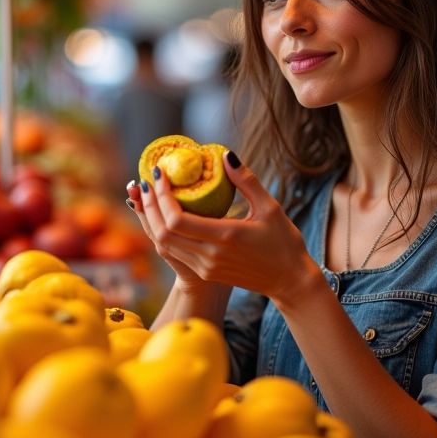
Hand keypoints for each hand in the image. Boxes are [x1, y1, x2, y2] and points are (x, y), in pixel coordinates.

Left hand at [137, 152, 322, 306]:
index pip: (177, 220)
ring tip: (148, 195)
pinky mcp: (205, 273)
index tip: (159, 173)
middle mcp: (210, 256)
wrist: (289, 281)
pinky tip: (161, 215)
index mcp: (225, 237)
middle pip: (162, 233)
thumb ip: (246, 181)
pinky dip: (162, 233)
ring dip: (151, 219)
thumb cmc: (284, 243)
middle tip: (147, 181)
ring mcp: (206, 267)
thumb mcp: (270, 207)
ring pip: (164, 245)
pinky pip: (174, 252)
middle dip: (150, 205)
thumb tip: (226, 156)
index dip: (162, 196)